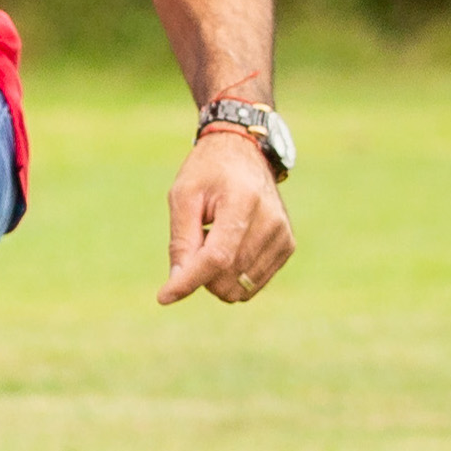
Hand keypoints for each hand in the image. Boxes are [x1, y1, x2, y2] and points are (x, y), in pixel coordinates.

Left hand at [158, 129, 293, 305]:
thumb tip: (178, 282)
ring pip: (240, 287)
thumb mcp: (183, 196)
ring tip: (215, 238)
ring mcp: (282, 236)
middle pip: (227, 276)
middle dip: (201, 272)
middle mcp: (270, 221)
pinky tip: (231, 245)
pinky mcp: (286, 247)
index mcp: (243, 202)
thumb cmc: (208, 172)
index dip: (190, 280)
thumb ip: (181, 240)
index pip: (217, 256)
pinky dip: (233, 274)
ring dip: (217, 274)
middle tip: (197, 239)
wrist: (245, 153)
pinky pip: (252, 285)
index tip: (164, 297)